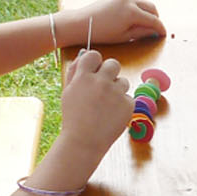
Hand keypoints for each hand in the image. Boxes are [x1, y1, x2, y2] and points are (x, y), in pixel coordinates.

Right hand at [57, 49, 132, 164]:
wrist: (84, 140)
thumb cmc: (74, 117)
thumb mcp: (68, 92)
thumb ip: (75, 72)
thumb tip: (83, 55)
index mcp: (84, 76)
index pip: (95, 55)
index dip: (95, 62)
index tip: (95, 70)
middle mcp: (101, 81)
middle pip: (113, 63)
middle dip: (110, 72)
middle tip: (104, 85)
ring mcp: (116, 93)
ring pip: (123, 81)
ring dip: (117, 89)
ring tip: (106, 105)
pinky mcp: (128, 104)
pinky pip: (128, 97)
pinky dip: (122, 104)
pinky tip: (112, 114)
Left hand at [66, 0, 164, 45]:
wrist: (82, 23)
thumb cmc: (102, 33)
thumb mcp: (125, 36)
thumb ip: (142, 32)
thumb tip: (155, 31)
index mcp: (133, 12)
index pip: (154, 20)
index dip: (161, 28)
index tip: (164, 34)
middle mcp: (131, 1)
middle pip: (152, 8)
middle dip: (156, 18)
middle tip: (155, 29)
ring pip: (144, 2)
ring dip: (148, 11)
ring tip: (145, 23)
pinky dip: (139, 7)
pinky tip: (134, 16)